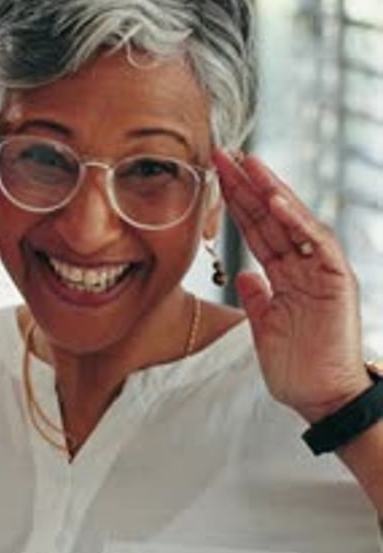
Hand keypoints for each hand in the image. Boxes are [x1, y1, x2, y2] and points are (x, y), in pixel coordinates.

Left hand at [214, 149, 371, 421]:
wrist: (322, 399)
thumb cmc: (297, 369)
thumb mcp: (265, 328)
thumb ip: (256, 298)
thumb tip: (242, 275)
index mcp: (286, 276)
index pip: (257, 231)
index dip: (236, 204)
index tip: (214, 177)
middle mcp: (304, 266)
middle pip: (271, 218)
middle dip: (246, 186)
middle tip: (222, 153)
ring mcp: (321, 270)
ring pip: (294, 221)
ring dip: (270, 190)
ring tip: (247, 163)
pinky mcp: (338, 280)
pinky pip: (317, 243)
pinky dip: (298, 220)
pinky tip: (276, 199)